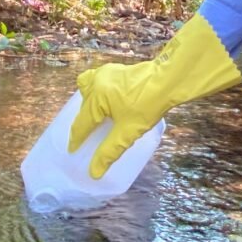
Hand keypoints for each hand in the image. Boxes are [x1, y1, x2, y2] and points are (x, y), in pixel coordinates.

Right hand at [68, 14, 240, 178]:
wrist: (168, 80)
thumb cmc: (149, 105)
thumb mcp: (128, 132)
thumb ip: (109, 151)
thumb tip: (94, 172)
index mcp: (96, 97)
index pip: (81, 123)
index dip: (76, 139)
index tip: (72, 150)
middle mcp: (96, 82)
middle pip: (83, 105)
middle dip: (83, 119)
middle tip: (89, 134)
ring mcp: (106, 73)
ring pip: (87, 89)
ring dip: (88, 102)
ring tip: (97, 116)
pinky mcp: (115, 69)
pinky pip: (98, 81)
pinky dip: (97, 91)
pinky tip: (109, 101)